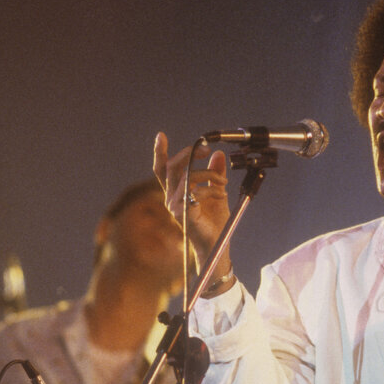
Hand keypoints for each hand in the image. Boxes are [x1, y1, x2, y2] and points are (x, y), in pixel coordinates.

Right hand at [153, 132, 234, 292]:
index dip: (159, 152)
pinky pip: (194, 191)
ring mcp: (175, 206)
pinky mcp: (183, 213)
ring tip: (223, 182)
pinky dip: (211, 188)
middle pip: (172, 166)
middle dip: (189, 153)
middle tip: (206, 150)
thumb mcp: (217, 192)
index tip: (161, 135)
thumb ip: (215, 173)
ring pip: (185, 176)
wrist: (217, 247)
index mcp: (176, 193)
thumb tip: (217, 154)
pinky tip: (221, 193)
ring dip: (208, 174)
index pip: (162, 170)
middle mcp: (171, 198)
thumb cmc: (215, 224)